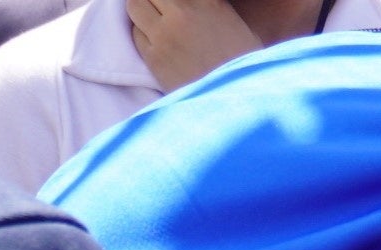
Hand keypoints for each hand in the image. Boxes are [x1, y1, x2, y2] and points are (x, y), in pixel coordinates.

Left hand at [125, 0, 261, 89]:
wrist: (239, 107)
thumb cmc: (245, 70)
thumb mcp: (239, 27)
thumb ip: (212, 8)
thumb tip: (197, 6)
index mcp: (210, 2)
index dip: (170, 0)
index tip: (171, 7)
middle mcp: (184, 12)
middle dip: (153, 1)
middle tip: (159, 12)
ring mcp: (166, 33)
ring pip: (135, 6)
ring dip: (142, 13)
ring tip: (154, 26)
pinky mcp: (154, 56)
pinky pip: (136, 34)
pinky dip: (143, 36)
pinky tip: (158, 46)